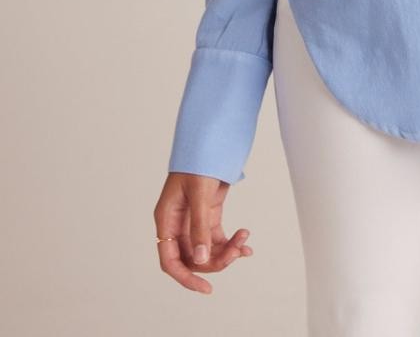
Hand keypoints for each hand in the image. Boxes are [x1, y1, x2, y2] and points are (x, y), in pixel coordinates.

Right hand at [154, 172, 253, 292]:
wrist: (211, 140)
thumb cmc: (198, 161)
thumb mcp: (199, 193)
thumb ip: (199, 227)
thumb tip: (201, 260)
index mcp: (167, 220)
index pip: (170, 260)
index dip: (185, 277)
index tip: (205, 287)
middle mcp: (177, 224)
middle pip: (193, 258)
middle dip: (215, 260)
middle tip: (237, 252)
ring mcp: (193, 220)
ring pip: (206, 250)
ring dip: (226, 250)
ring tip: (244, 240)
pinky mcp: (207, 215)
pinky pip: (216, 238)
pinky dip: (230, 243)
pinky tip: (245, 243)